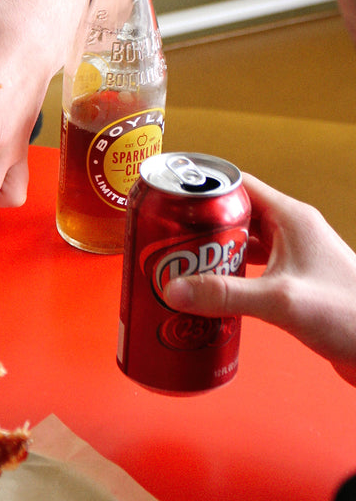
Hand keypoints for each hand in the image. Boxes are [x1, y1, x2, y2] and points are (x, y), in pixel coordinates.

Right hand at [163, 174, 355, 385]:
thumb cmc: (350, 315)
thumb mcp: (281, 301)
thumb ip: (225, 295)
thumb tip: (173, 289)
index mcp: (291, 218)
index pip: (238, 185)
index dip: (202, 189)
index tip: (169, 199)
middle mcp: (292, 231)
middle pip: (234, 214)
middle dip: (198, 225)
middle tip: (163, 238)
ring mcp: (293, 257)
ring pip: (240, 242)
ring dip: (211, 252)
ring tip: (177, 265)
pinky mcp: (292, 281)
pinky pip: (251, 268)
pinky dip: (227, 274)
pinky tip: (209, 290)